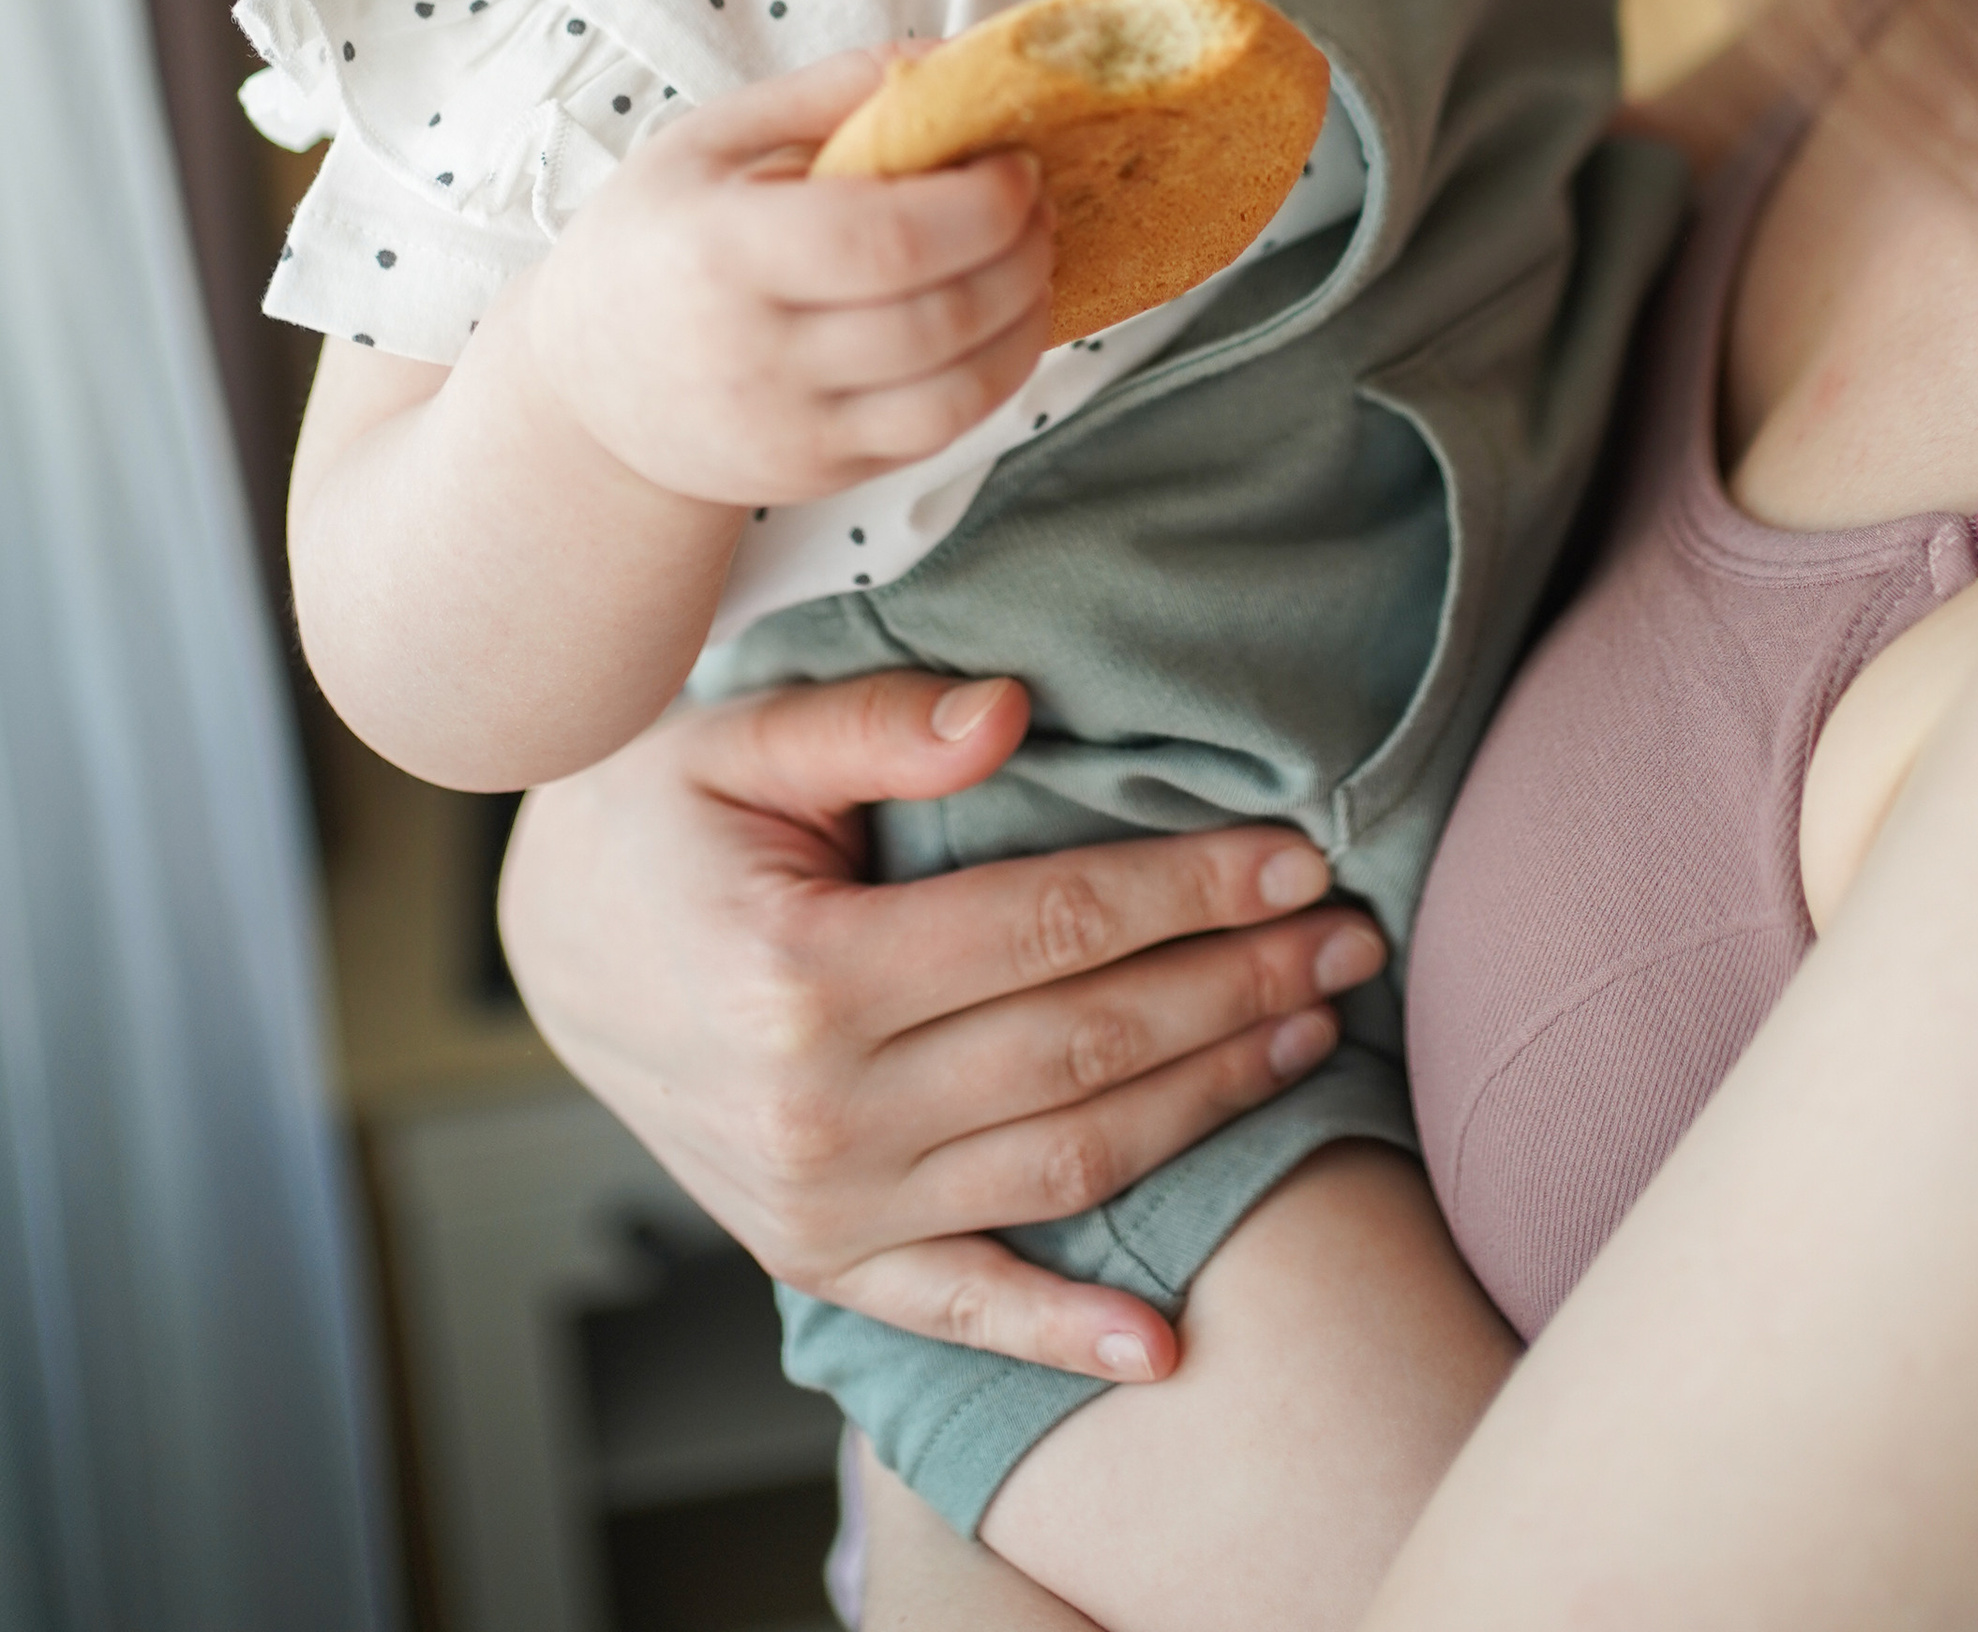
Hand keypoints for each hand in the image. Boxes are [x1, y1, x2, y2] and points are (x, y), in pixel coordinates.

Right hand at [497, 668, 1391, 1380]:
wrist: (549, 941)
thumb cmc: (654, 817)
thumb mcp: (737, 733)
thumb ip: (877, 722)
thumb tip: (1013, 714)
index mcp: (805, 968)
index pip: (1051, 926)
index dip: (1187, 892)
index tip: (1296, 857)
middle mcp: (820, 1109)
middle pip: (1083, 1045)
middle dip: (1235, 989)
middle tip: (1352, 939)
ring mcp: (821, 1204)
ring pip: (1062, 1160)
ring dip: (1206, 1104)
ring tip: (1314, 1031)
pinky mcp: (819, 1258)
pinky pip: (960, 1304)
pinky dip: (1058, 1330)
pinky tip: (1160, 1341)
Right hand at [516, 48, 1053, 499]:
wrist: (587, 387)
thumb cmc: (654, 240)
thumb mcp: (710, 139)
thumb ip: (831, 91)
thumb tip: (954, 57)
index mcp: (721, 253)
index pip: (885, 240)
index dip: (980, 205)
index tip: (1016, 164)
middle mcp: (753, 358)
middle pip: (936, 317)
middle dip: (1020, 254)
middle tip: (1039, 203)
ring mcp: (789, 431)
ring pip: (955, 393)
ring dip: (1026, 319)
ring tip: (1034, 260)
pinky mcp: (819, 477)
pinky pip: (937, 435)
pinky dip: (996, 375)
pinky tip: (1001, 321)